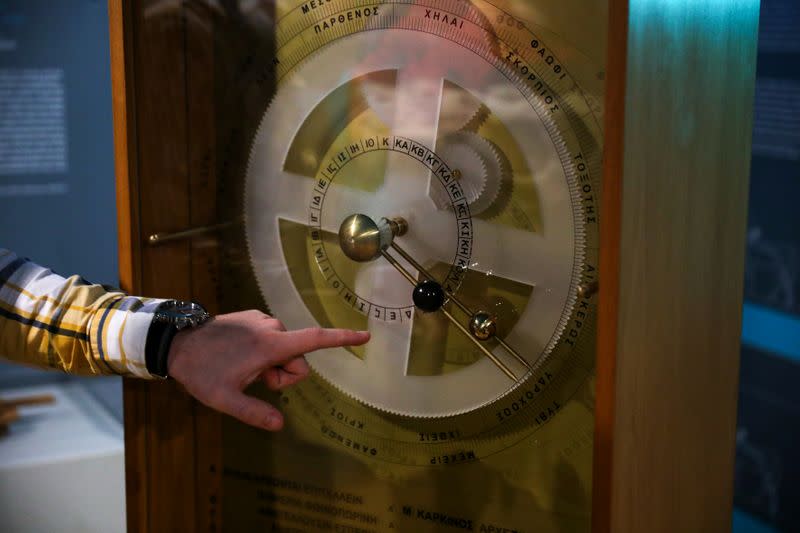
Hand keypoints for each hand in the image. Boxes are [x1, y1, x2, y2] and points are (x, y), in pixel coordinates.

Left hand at [167, 310, 369, 430]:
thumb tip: (280, 424)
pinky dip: (262, 351)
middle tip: (255, 382)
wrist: (176, 342)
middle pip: (297, 357)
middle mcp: (272, 327)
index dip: (342, 339)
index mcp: (271, 345)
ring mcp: (262, 320)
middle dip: (283, 374)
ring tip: (242, 369)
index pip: (315, 340)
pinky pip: (270, 338)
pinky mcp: (252, 317)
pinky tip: (238, 356)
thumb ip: (254, 413)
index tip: (365, 336)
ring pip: (284, 349)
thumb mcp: (224, 400)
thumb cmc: (201, 372)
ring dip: (272, 364)